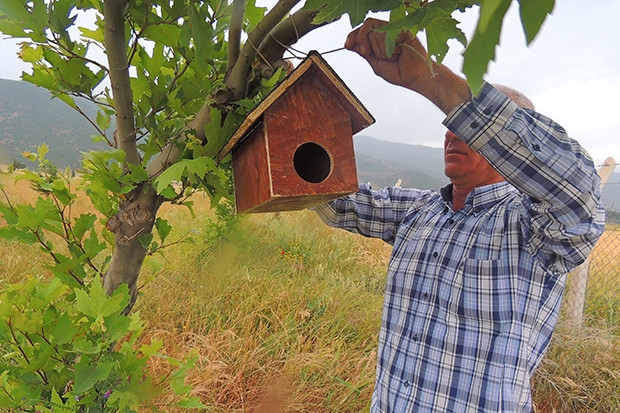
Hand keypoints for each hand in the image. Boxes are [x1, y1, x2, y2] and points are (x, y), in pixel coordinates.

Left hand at [344, 18, 471, 113]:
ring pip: (376, 34)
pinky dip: (391, 50)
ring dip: (381, 51)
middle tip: (368, 53)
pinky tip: (400, 53)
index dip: (353, 35)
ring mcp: (396, 30)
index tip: (347, 45)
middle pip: (366, 27)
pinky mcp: (404, 31)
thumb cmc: (400, 72)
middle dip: (363, 42)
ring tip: (393, 57)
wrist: (416, 77)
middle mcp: (387, 31)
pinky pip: (388, 36)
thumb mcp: (375, 63)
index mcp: (379, 38)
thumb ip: (364, 52)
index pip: (362, 29)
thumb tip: (350, 44)